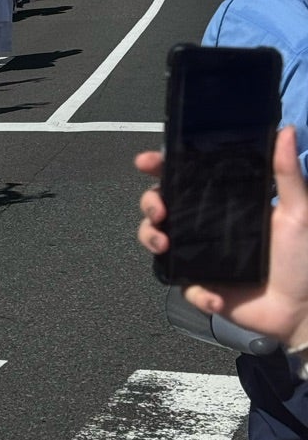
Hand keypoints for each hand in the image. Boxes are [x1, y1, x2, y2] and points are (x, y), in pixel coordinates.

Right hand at [137, 128, 307, 349]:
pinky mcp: (202, 286)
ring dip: (150, 237)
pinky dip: (196, 291)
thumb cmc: (302, 257)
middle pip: (160, 204)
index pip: (185, 177)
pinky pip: (183, 284)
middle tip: (159, 210)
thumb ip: (288, 173)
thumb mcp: (298, 211)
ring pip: (156, 239)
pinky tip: (214, 295)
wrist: (304, 309)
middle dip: (149, 202)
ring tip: (164, 243)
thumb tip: (286, 130)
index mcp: (223, 203)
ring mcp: (200, 255)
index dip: (161, 166)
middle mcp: (205, 225)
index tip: (147, 162)